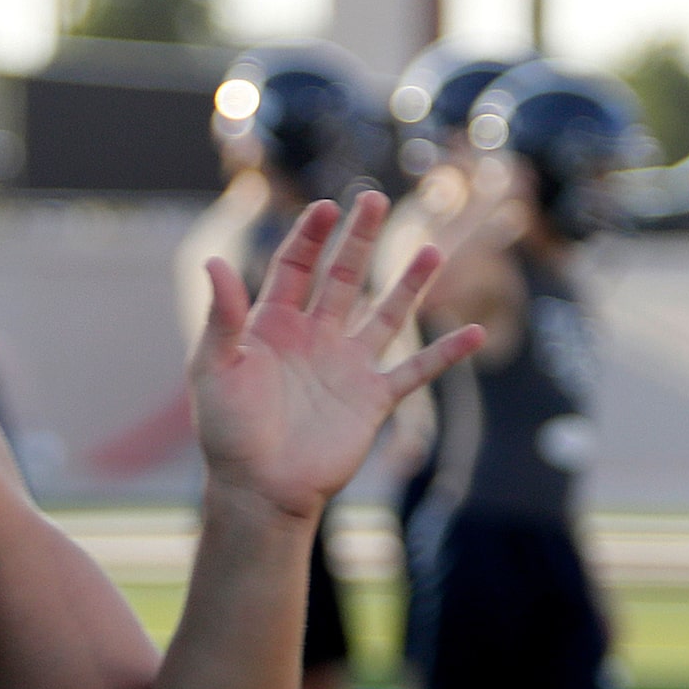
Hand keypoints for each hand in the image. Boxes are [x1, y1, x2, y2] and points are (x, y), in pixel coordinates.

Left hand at [189, 193, 481, 523]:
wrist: (260, 488)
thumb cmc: (227, 432)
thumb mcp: (215, 368)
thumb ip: (221, 317)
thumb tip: (213, 262)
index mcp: (273, 326)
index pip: (294, 268)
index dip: (309, 237)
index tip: (325, 208)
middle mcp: (314, 338)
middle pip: (343, 278)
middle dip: (359, 240)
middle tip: (375, 199)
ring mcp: (347, 366)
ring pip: (385, 314)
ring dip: (408, 284)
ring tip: (433, 249)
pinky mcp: (372, 400)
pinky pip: (415, 370)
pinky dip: (446, 354)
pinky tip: (475, 334)